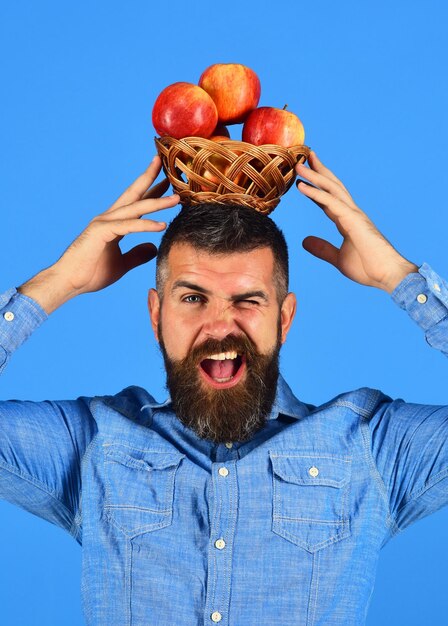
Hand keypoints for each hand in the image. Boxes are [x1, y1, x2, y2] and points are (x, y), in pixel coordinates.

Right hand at [18, 156, 178, 313]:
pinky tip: (162, 225)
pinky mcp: (100, 232)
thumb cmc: (90, 273)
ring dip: (157, 202)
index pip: (136, 203)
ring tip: (177, 198)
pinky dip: (145, 225)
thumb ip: (137, 254)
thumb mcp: (122, 264)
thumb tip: (153, 247)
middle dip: (150, 177)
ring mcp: (103, 223)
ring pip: (135, 208)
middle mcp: (108, 218)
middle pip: (134, 194)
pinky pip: (128, 226)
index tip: (167, 181)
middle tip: (165, 162)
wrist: (68, 282)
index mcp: (113, 224)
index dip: (151, 191)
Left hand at [295, 152, 417, 292]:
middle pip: (332, 186)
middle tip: (302, 158)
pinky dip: (316, 193)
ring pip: (331, 189)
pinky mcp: (353, 220)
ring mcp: (353, 214)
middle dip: (318, 171)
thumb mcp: (338, 258)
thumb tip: (305, 242)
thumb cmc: (369, 268)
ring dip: (313, 176)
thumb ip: (323, 249)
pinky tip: (302, 186)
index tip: (303, 178)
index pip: (328, 200)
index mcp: (348, 220)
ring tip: (298, 165)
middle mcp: (351, 213)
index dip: (316, 188)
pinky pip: (331, 202)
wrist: (388, 276)